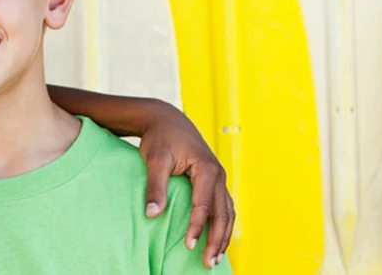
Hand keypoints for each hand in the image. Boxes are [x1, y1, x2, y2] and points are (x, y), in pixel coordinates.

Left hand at [137, 110, 232, 268]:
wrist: (167, 120)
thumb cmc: (160, 139)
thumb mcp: (155, 160)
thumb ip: (155, 186)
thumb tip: (153, 214)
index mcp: (207, 169)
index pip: (204, 205)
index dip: (197, 227)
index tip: (189, 246)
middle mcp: (219, 174)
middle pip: (223, 213)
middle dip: (217, 240)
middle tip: (208, 263)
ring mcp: (220, 178)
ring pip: (228, 212)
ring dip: (223, 236)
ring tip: (215, 259)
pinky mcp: (215, 181)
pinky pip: (224, 207)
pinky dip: (223, 225)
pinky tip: (217, 240)